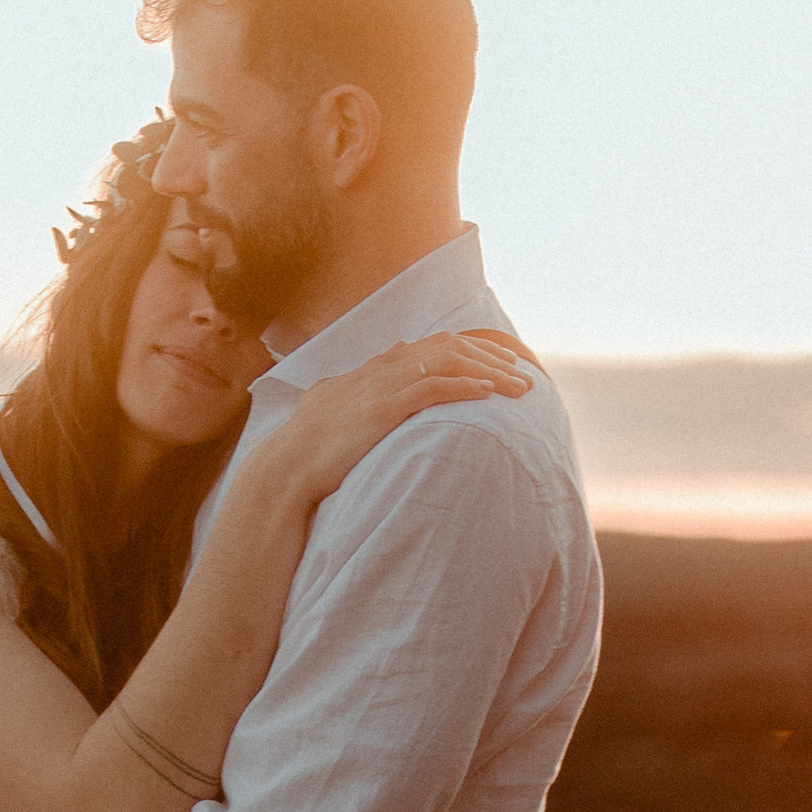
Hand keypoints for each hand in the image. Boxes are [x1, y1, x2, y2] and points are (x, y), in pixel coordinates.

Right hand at [269, 332, 536, 514]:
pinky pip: (433, 388)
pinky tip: (490, 395)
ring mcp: (381, 385)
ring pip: (448, 363)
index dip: (475, 349)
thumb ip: (364, 393)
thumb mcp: (338, 411)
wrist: (284, 467)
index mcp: (375, 368)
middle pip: (450, 346)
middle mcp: (381, 368)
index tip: (504, 360)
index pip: (436, 345)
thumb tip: (384, 380)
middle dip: (493, 356)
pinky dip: (465, 387)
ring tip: (521, 387)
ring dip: (489, 373)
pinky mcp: (382, 408)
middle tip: (527, 371)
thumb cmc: (308, 450)